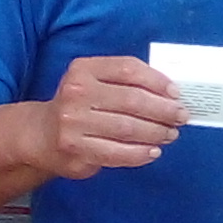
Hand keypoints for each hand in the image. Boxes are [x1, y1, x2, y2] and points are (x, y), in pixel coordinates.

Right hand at [25, 55, 187, 177]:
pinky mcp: (76, 148)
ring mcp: (73, 122)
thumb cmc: (80, 106)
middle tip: (180, 117)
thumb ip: (125, 82)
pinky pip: (118, 153)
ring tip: (170, 134)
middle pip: (132, 100)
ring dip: (156, 133)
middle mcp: (76, 92)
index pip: (128, 69)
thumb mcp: (95, 83)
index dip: (157, 81)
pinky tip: (153, 151)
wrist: (41, 134)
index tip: (176, 93)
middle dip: (164, 110)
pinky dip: (141, 153)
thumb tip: (171, 93)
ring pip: (128, 128)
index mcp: (83, 70)